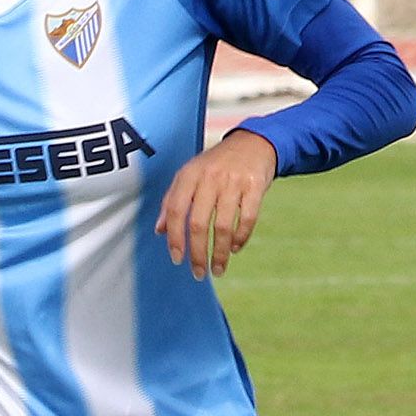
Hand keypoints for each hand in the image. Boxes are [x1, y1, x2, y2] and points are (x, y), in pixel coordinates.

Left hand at [155, 129, 278, 280]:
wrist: (252, 143)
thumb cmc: (216, 164)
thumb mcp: (190, 175)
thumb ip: (172, 200)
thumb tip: (160, 231)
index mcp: (190, 175)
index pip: (176, 211)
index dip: (175, 238)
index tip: (177, 258)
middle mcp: (210, 177)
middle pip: (199, 223)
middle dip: (198, 253)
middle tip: (198, 273)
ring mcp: (234, 181)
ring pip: (223, 226)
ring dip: (220, 253)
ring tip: (218, 269)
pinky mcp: (255, 186)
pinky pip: (247, 218)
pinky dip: (241, 237)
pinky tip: (235, 248)